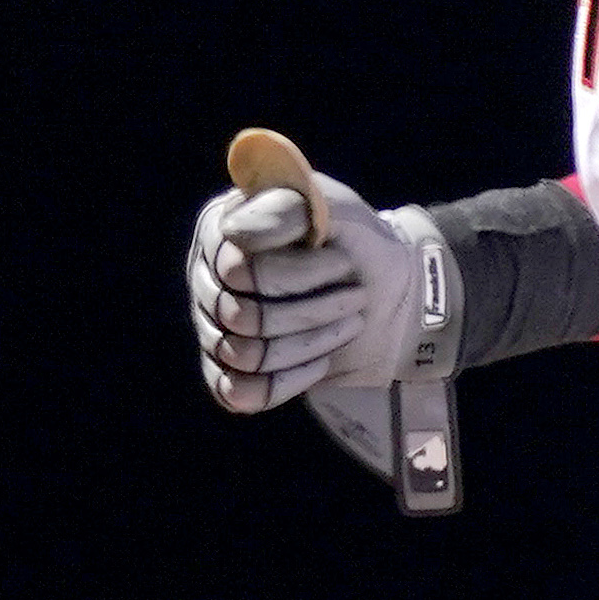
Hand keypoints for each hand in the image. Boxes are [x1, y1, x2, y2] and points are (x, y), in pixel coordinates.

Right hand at [187, 165, 440, 411]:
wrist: (391, 293)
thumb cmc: (356, 242)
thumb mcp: (333, 207)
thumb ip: (286, 207)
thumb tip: (233, 232)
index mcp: (220, 231)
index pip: (238, 269)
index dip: (298, 274)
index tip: (343, 261)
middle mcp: (207, 279)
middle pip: (242, 316)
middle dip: (312, 310)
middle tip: (356, 296)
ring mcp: (214, 329)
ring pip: (244, 355)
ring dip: (310, 342)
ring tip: (349, 322)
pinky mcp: (232, 373)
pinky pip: (241, 393)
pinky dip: (289, 380)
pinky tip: (322, 361)